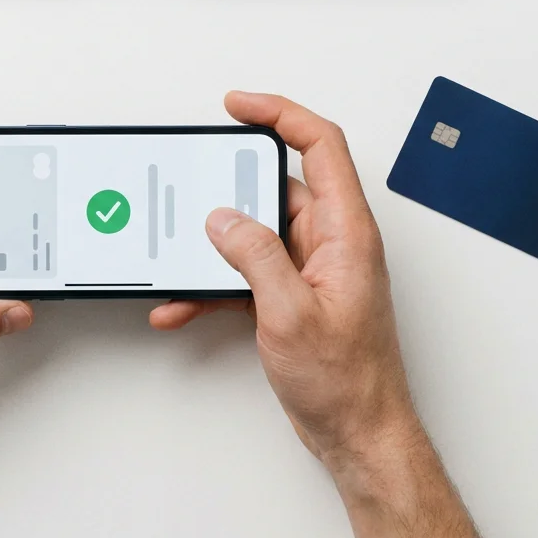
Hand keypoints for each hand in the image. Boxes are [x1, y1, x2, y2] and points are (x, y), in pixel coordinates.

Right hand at [150, 92, 417, 468]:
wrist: (358, 432)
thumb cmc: (348, 381)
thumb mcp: (290, 313)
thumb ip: (255, 256)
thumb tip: (224, 217)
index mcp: (346, 232)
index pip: (320, 146)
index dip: (280, 114)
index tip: (238, 105)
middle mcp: (332, 242)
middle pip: (278, 186)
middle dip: (228, 187)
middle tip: (192, 182)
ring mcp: (312, 269)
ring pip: (255, 233)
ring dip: (214, 247)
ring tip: (179, 254)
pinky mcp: (293, 295)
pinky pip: (247, 273)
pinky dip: (214, 284)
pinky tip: (185, 302)